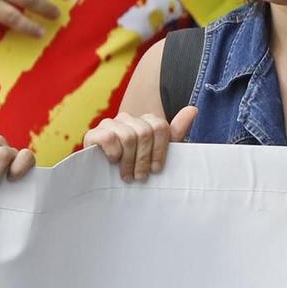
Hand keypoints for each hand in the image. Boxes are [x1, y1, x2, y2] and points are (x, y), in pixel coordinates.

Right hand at [82, 106, 196, 182]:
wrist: (104, 178)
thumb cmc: (137, 165)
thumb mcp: (159, 152)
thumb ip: (175, 132)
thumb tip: (193, 109)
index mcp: (146, 120)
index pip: (161, 128)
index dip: (160, 150)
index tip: (157, 169)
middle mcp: (128, 118)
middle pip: (145, 133)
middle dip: (144, 159)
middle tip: (141, 177)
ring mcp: (110, 123)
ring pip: (128, 137)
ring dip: (129, 161)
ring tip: (128, 176)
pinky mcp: (94, 133)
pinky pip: (109, 138)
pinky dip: (114, 153)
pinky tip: (113, 162)